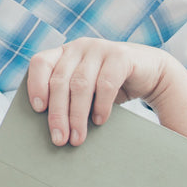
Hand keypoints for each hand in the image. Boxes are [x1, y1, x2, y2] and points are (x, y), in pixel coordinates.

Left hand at [26, 38, 169, 145]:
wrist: (150, 73)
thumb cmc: (110, 86)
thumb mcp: (85, 89)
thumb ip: (67, 97)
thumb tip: (51, 130)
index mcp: (64, 53)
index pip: (40, 63)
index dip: (36, 84)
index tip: (37, 109)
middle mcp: (79, 47)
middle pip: (60, 81)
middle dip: (58, 113)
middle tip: (59, 139)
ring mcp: (100, 48)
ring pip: (80, 84)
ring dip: (77, 115)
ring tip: (77, 138)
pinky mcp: (121, 56)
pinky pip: (106, 83)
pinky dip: (101, 106)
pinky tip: (99, 121)